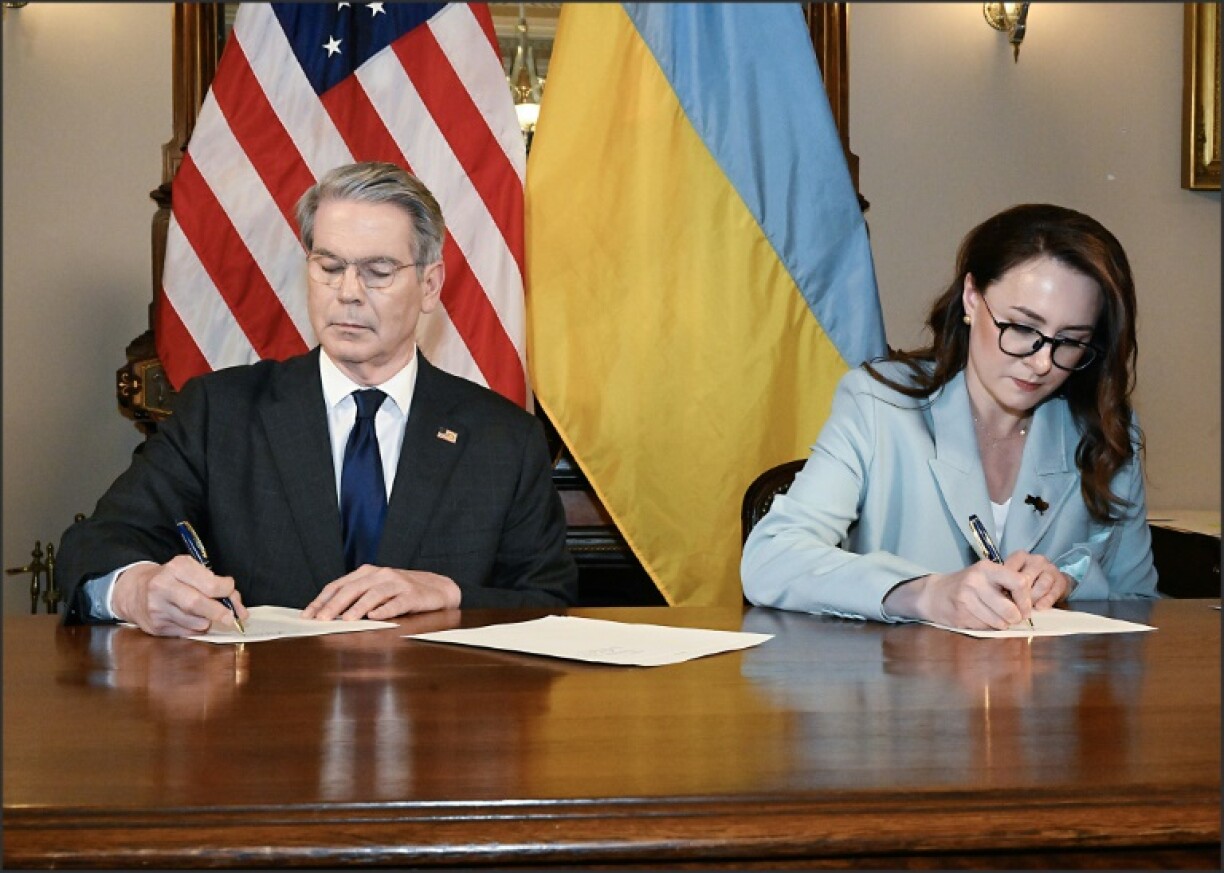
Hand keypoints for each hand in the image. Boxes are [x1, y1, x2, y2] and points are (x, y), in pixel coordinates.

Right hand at [112, 555, 247, 637]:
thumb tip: (239, 609)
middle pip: (197, 604)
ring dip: (208, 621)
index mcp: (177, 568)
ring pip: (194, 622)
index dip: (226, 591)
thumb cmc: (172, 579)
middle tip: (231, 618)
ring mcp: (157, 608)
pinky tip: (192, 621)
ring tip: (206, 615)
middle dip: (219, 612)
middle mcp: (163, 586)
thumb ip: (216, 584)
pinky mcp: (156, 626)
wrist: (134, 591)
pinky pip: (186, 632)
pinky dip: (196, 629)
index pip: (209, 583)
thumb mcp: (190, 571)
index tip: (230, 592)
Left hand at [302, 566, 460, 620]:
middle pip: (352, 589)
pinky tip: (376, 616)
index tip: (307, 615)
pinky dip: (385, 609)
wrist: (437, 588)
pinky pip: (397, 602)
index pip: (338, 586)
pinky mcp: (412, 595)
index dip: (321, 600)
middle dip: (334, 605)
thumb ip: (355, 599)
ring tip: (347, 619)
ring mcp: (397, 583)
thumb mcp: (376, 591)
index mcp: (367, 574)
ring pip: (373, 594)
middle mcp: (380, 574)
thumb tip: (327, 615)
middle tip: (321, 619)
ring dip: (358, 607)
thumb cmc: (402, 592)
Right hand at [883, 553, 1035, 629]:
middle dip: (1016, 618)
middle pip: (1010, 609)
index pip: (1019, 582)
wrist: (934, 594)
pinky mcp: (960, 615)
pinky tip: (981, 619)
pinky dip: (988, 627)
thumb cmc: (966, 584)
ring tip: (997, 618)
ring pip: (999, 622)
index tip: (1025, 607)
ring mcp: (966, 599)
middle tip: (1014, 618)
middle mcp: (976, 581)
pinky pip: (985, 627)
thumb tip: (1029, 604)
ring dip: (1002, 624)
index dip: (1026, 599)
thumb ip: (1005, 583)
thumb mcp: (984, 575)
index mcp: (986, 569)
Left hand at [1007, 552, 1072, 608]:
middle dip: (1019, 597)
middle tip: (1014, 609)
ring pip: (1041, 585)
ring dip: (1033, 599)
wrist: (1052, 583)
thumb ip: (1006, 584)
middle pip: (1025, 579)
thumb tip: (998, 600)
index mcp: (1019, 557)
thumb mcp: (1013, 579)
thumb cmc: (1027, 582)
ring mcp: (1050, 568)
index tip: (1001, 600)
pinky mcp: (1061, 579)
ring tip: (1026, 610)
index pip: (1009, 570)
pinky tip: (1039, 608)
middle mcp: (1035, 560)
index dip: (1004, 587)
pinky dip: (1045, 602)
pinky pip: (1053, 592)